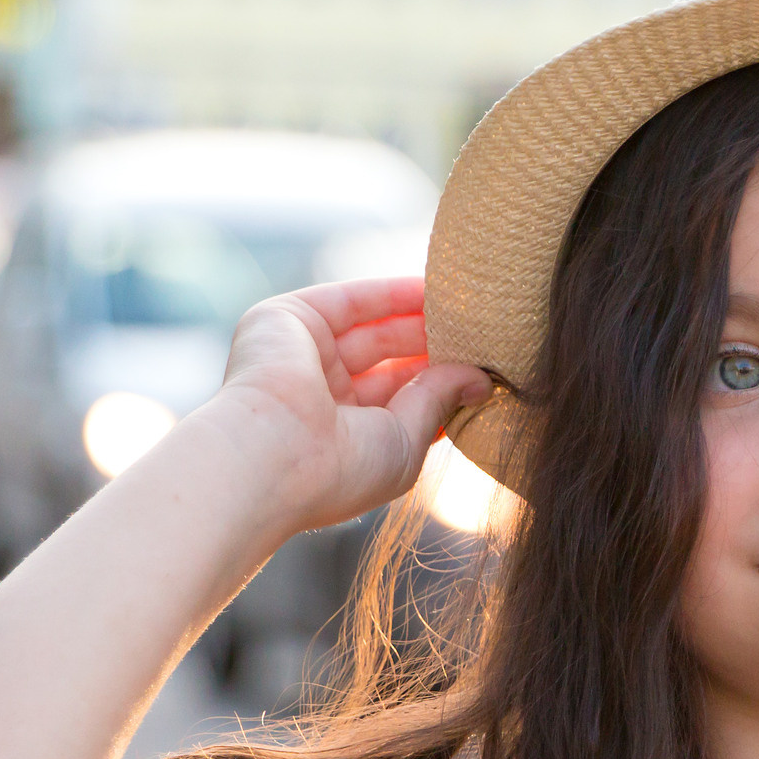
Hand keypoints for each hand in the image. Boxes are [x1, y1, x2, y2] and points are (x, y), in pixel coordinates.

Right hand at [204, 277, 488, 531]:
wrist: (273, 456)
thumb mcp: (406, 439)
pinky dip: (391, 293)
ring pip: (371, 330)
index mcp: (343, 440)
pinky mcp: (285, 321)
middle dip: (435, 349)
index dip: (442, 386)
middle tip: (483, 337)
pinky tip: (433, 290)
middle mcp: (318, 400)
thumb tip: (481, 378)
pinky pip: (350, 300)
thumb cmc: (341, 468)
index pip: (401, 404)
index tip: (485, 371)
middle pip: (389, 363)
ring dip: (419, 319)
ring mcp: (301, 359)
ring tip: (469, 311)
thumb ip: (440, 400)